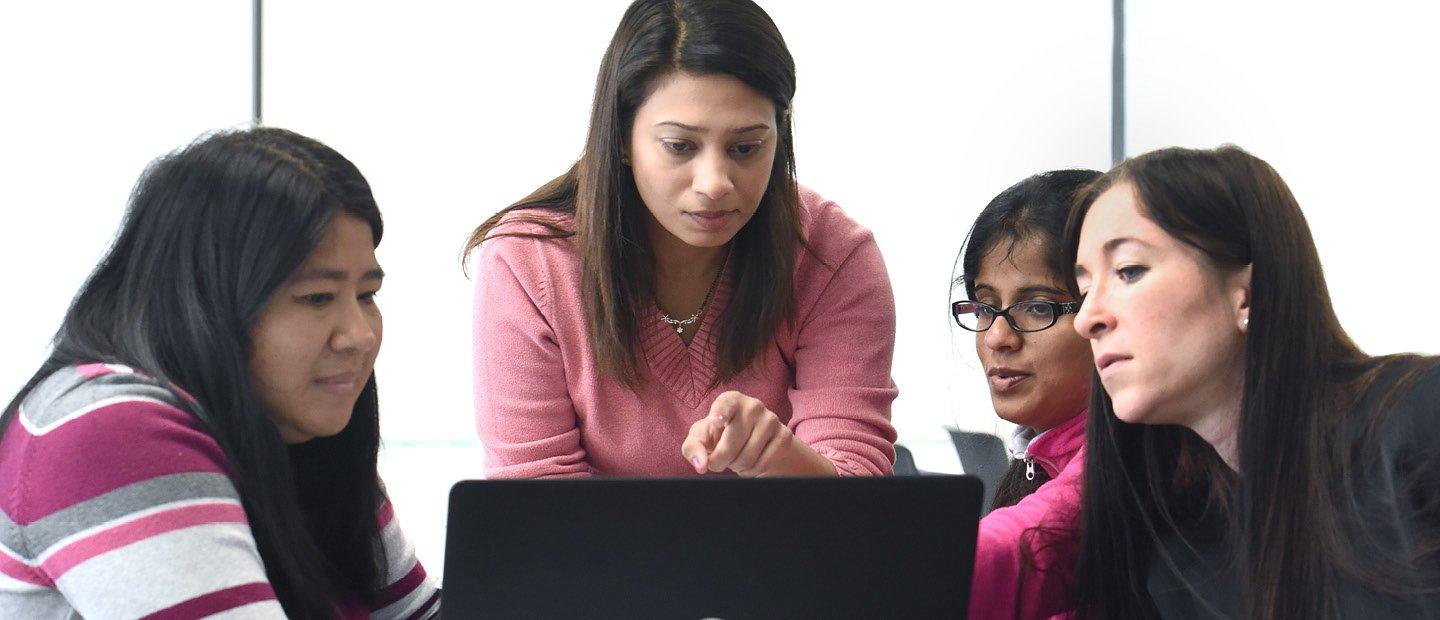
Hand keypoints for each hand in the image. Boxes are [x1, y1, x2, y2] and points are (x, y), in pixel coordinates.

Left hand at [680, 391, 836, 476]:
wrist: (750, 438)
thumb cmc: (719, 434)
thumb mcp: (701, 437)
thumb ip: (693, 448)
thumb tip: (701, 464)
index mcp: (730, 399)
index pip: (726, 403)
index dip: (720, 413)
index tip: (715, 421)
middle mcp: (753, 405)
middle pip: (729, 446)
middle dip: (719, 461)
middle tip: (717, 461)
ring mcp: (771, 420)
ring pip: (747, 458)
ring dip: (736, 466)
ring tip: (734, 459)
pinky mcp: (784, 436)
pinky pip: (763, 464)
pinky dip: (752, 471)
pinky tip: (749, 463)